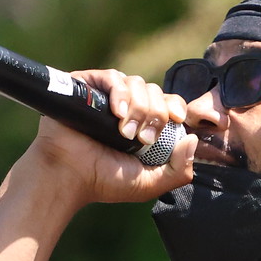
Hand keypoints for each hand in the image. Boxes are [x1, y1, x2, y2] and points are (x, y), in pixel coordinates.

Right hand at [0, 68, 197, 260]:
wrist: (68, 176)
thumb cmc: (104, 181)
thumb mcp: (149, 183)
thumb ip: (178, 170)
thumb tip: (193, 139)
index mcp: (143, 125)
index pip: (168, 104)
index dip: (176, 107)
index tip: (177, 119)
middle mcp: (127, 108)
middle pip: (155, 91)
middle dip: (155, 114)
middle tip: (143, 138)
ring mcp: (107, 95)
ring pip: (137, 83)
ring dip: (138, 107)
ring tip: (125, 132)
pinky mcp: (87, 86)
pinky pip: (113, 77)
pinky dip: (120, 93)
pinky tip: (116, 113)